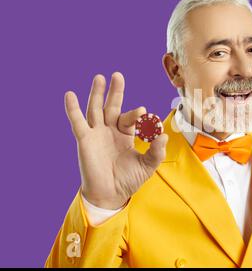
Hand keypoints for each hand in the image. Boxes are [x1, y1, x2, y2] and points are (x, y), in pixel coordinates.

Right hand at [64, 72, 167, 208]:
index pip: (131, 118)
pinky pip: (78, 122)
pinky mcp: (85, 140)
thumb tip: (164, 135)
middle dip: (115, 91)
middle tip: (118, 75)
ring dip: (97, 93)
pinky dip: (73, 109)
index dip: (138, 115)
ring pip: (96, 109)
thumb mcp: (148, 166)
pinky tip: (70, 95)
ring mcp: (97, 134)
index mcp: (126, 134)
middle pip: (112, 106)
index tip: (145, 113)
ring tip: (100, 77)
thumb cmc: (128, 180)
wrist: (111, 195)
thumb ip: (157, 151)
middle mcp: (110, 131)